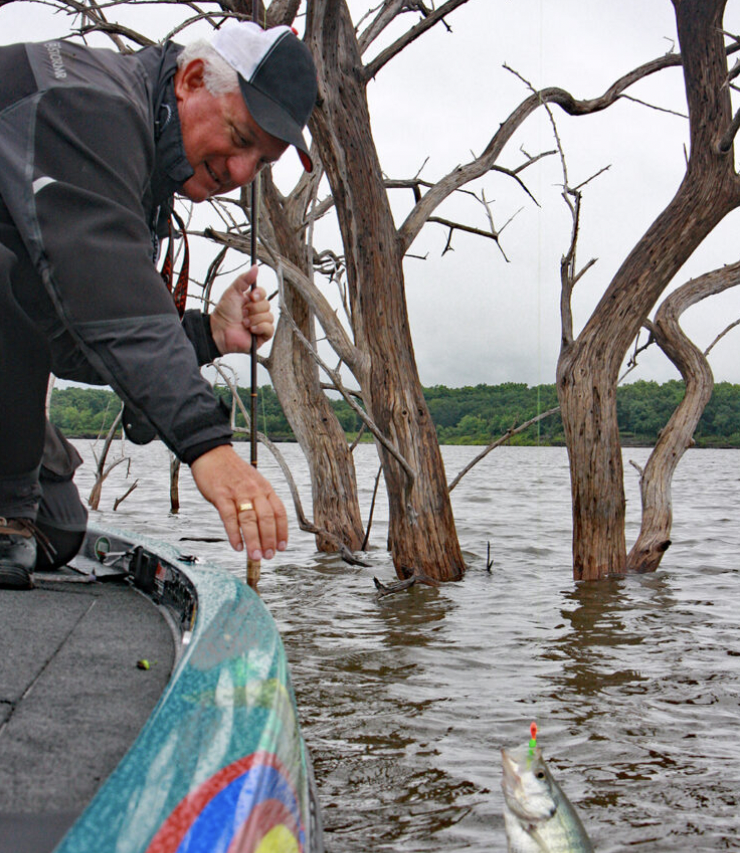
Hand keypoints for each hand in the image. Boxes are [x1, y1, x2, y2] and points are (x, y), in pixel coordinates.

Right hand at [190, 444, 287, 559]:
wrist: (212, 453)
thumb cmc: (232, 471)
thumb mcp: (253, 483)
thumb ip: (259, 502)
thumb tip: (264, 527)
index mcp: (265, 488)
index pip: (279, 512)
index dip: (282, 531)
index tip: (282, 547)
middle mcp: (254, 491)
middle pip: (266, 519)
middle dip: (269, 540)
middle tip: (269, 556)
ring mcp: (238, 493)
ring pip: (250, 520)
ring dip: (254, 541)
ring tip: (256, 556)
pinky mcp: (221, 496)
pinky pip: (230, 518)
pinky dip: (234, 534)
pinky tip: (237, 546)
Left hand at [209, 265, 274, 354]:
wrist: (218, 331)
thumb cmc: (223, 312)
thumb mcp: (233, 291)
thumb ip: (244, 279)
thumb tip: (255, 267)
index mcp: (252, 301)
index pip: (263, 293)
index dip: (259, 294)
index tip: (251, 296)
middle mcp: (257, 312)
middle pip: (267, 305)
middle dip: (253, 309)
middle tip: (242, 313)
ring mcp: (260, 324)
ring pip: (269, 317)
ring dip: (254, 319)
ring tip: (243, 323)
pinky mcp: (262, 336)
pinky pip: (269, 329)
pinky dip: (260, 327)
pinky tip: (250, 329)